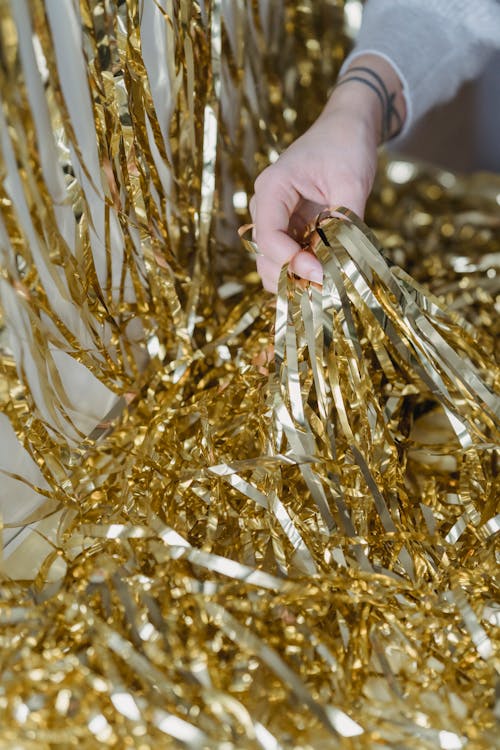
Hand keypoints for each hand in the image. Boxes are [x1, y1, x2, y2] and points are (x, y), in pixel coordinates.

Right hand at [250, 54, 405, 291]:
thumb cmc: (346, 145)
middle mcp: (267, 207)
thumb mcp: (351, 179)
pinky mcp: (290, 230)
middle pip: (263, 256)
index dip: (290, 261)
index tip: (321, 273)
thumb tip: (342, 260)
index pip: (267, 236)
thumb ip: (345, 219)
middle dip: (290, 276)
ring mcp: (277, 221)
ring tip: (326, 286)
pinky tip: (325, 277)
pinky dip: (302, 273)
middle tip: (324, 287)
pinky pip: (288, 259)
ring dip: (295, 280)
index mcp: (273, 187)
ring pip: (272, 263)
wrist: (347, 129)